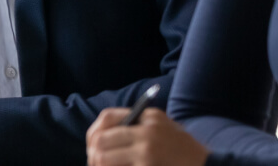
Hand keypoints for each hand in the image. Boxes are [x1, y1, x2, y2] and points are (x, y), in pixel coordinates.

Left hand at [86, 108, 207, 165]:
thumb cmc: (184, 151)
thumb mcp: (165, 129)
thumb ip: (138, 128)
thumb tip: (101, 138)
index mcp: (150, 117)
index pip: (107, 117)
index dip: (95, 132)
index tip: (94, 145)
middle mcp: (147, 131)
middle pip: (100, 140)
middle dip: (93, 154)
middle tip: (95, 162)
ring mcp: (147, 151)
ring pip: (102, 158)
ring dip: (99, 165)